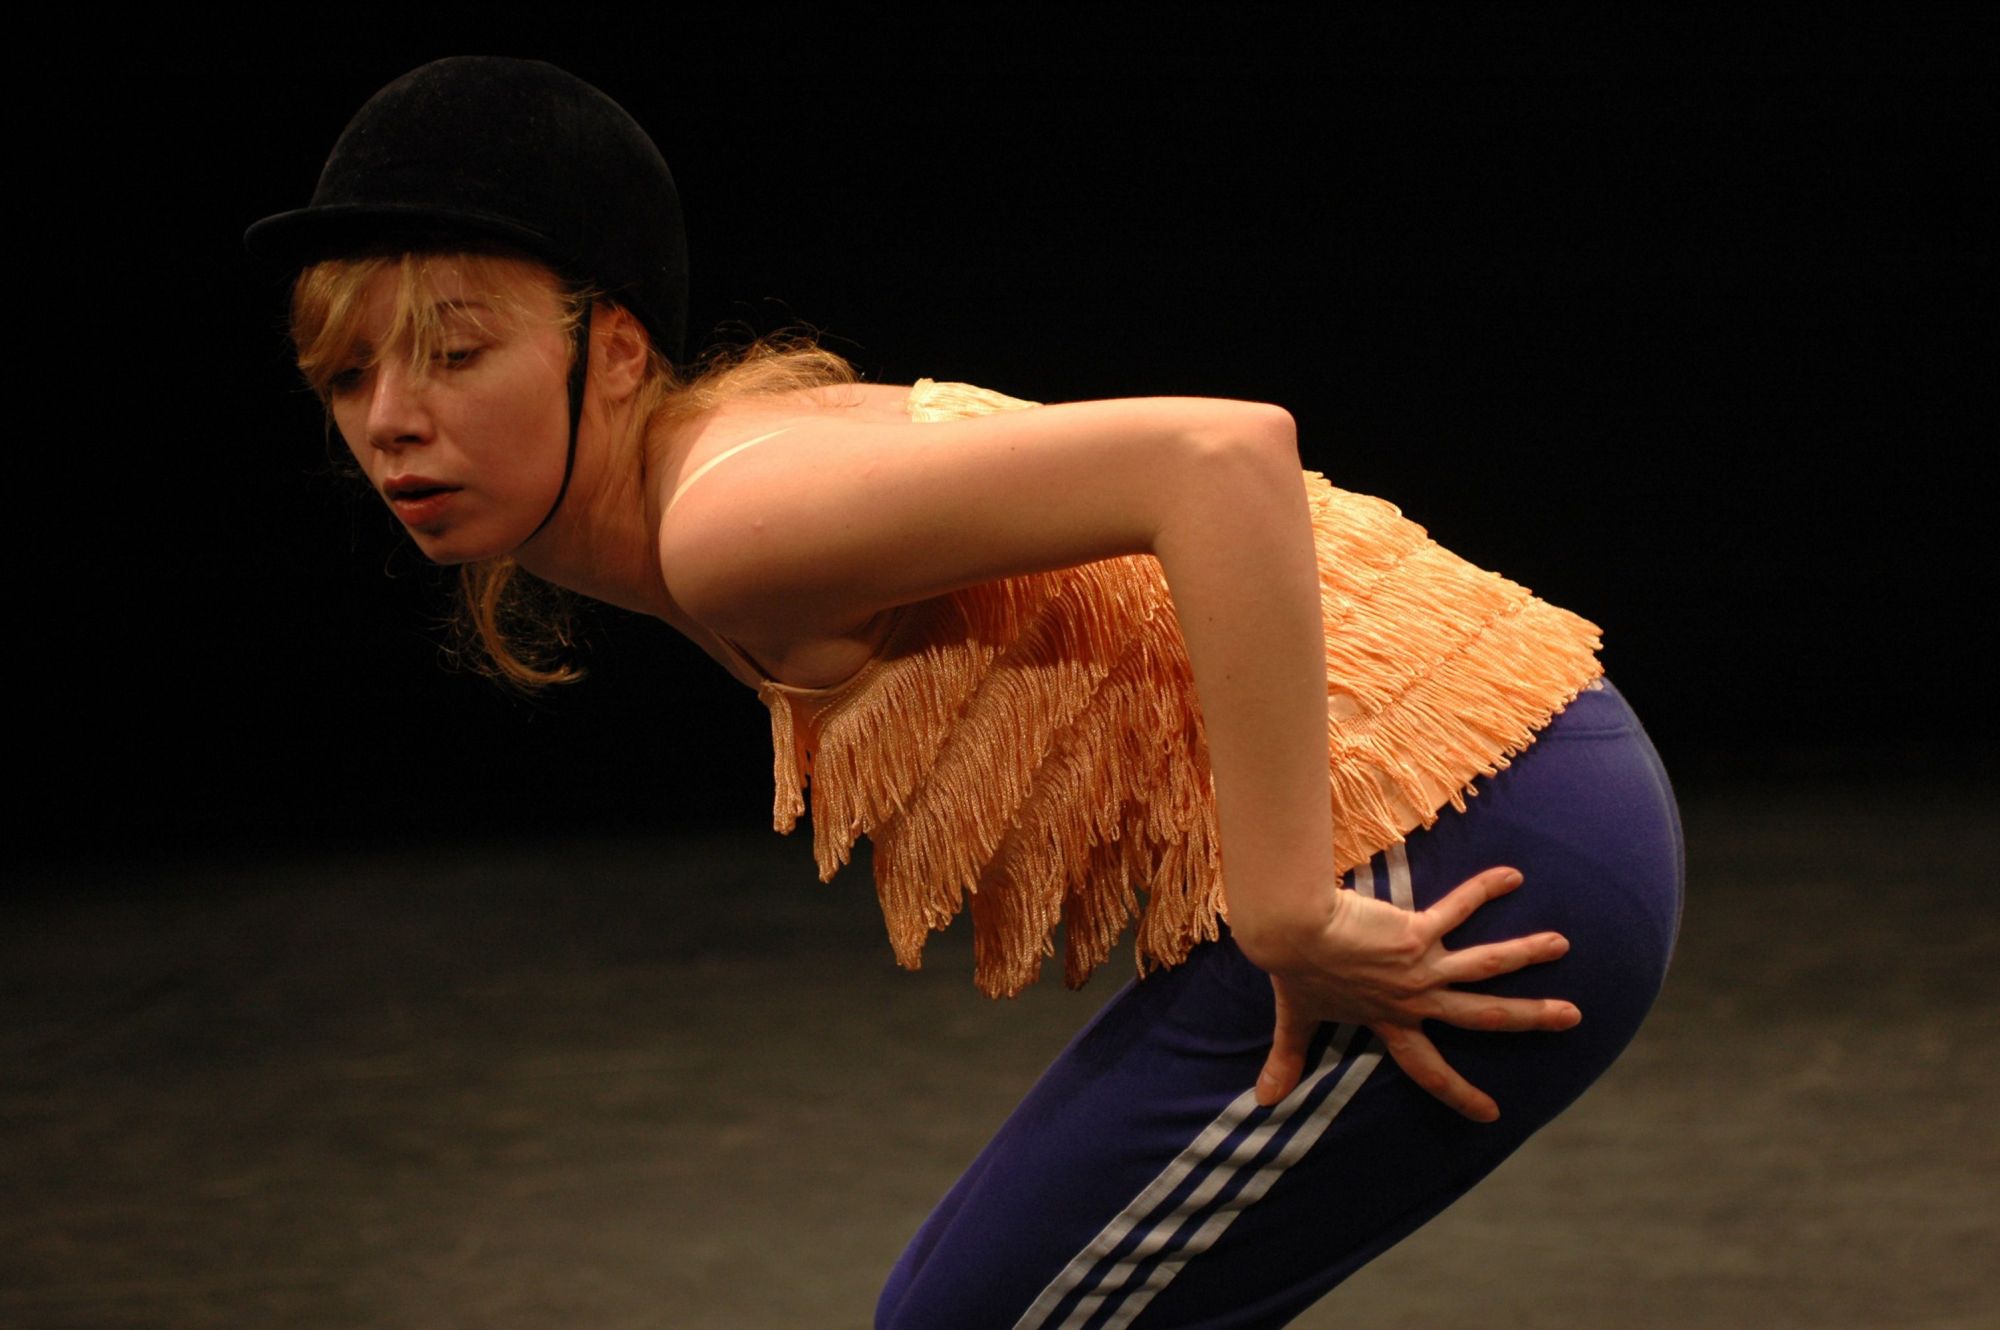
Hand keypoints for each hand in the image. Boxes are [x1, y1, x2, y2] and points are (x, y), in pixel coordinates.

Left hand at [1250, 866, 1578, 1121]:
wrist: (1290, 933)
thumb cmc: (1294, 969)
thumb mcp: (1296, 1018)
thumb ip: (1286, 1058)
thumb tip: (1262, 1101)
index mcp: (1391, 1021)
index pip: (1429, 1070)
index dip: (1458, 1094)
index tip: (1490, 1114)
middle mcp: (1415, 999)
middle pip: (1482, 1016)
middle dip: (1529, 1018)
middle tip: (1571, 1017)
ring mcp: (1420, 966)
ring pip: (1486, 964)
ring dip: (1526, 952)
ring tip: (1562, 944)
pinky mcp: (1415, 931)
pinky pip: (1457, 907)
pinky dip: (1484, 889)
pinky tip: (1511, 874)